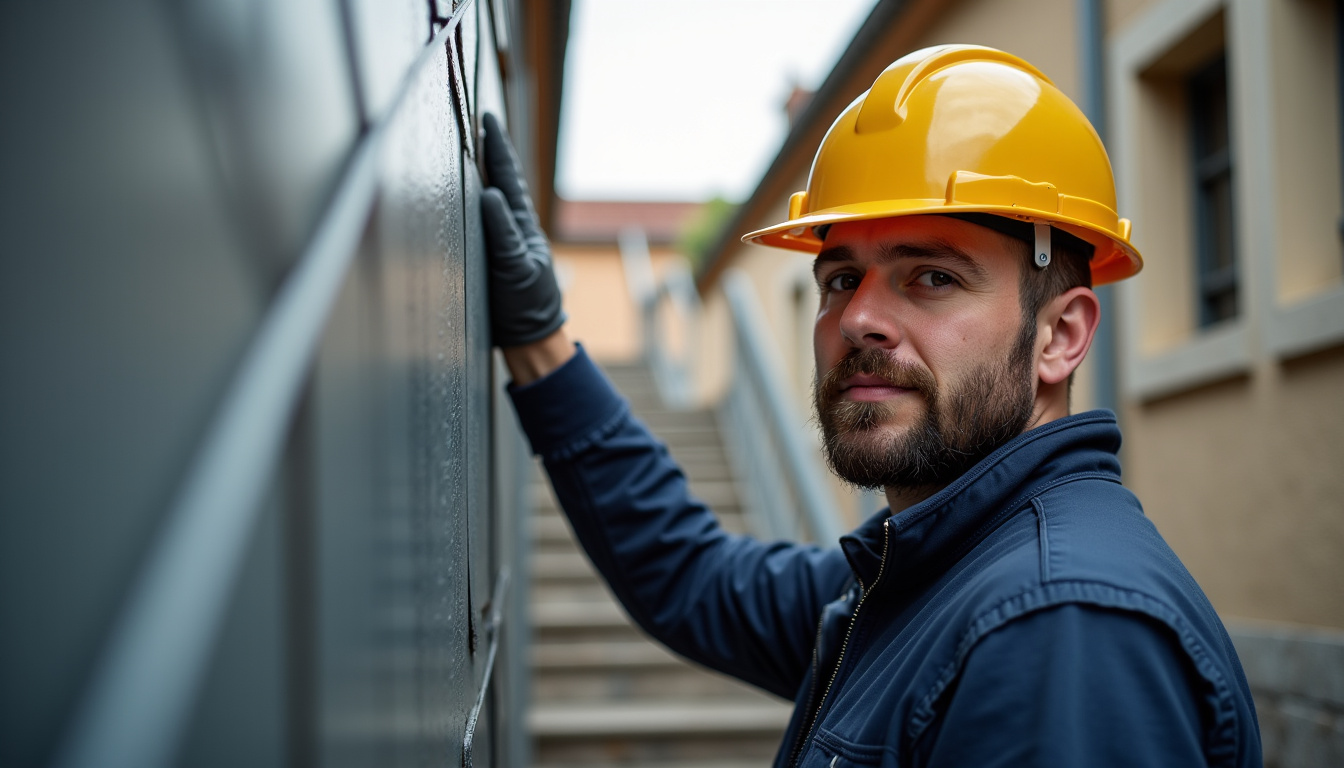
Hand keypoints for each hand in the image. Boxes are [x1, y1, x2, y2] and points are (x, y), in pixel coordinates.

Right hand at [480, 113, 566, 347]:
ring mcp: (502, 243)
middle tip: (480, 120)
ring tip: (474, 146)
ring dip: (484, 172)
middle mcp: (512, 229)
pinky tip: (469, 196)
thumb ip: (503, 233)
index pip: (507, 176)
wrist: (528, 341)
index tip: (487, 118)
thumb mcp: (516, 269)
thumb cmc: (527, 308)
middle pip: (500, 181)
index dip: (497, 146)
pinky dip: (475, 203)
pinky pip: (480, 223)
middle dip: (490, 150)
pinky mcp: (491, 259)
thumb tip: (490, 195)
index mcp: (521, 226)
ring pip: (491, 199)